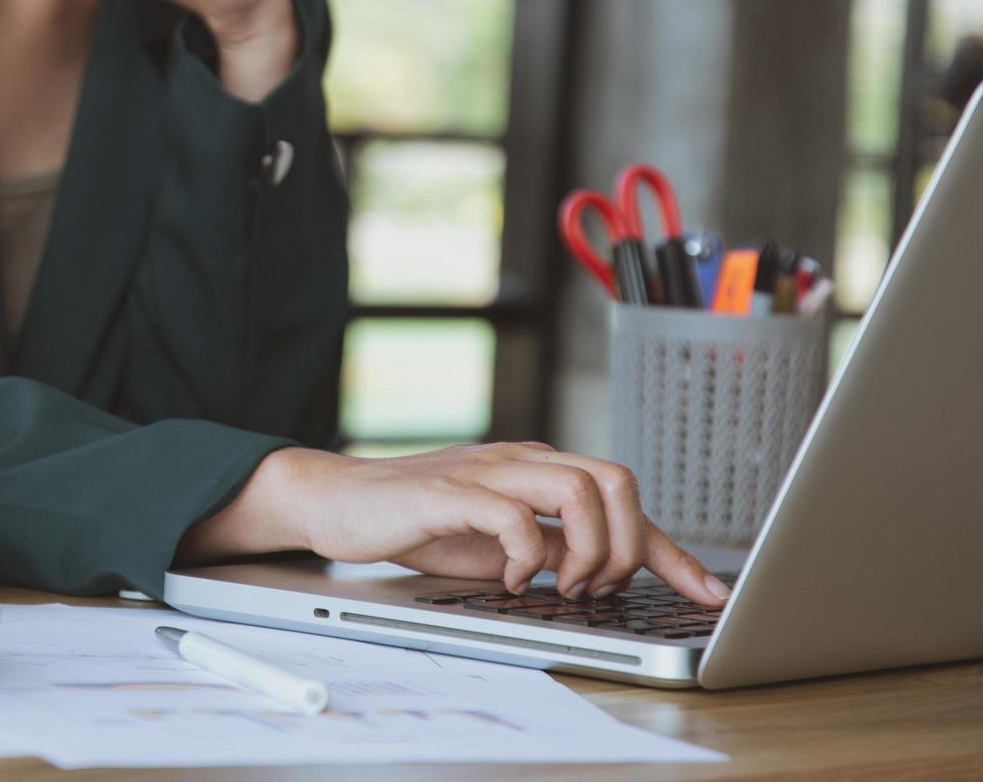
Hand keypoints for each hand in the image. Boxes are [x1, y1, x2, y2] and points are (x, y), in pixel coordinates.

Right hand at [180, 444, 732, 605]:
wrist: (342, 501)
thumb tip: (601, 574)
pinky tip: (508, 577)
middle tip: (596, 587)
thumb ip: (549, 547)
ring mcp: (489, 470)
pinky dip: (526, 556)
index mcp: (541, 469)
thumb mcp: (499, 540)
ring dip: (587, 550)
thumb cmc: (420, 521)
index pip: (625, 499)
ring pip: (580, 489)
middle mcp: (524, 459)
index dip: (674, 551)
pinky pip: (515, 516)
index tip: (711, 593)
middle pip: (616, 480)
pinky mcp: (452, 490)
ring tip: (559, 583)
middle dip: (627, 545)